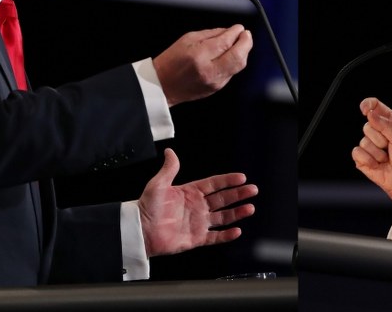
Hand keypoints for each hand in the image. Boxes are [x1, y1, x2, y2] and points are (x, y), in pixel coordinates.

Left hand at [138, 148, 257, 256]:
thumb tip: (170, 151)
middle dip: (238, 194)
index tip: (241, 177)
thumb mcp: (158, 184)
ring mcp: (198, 223)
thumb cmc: (146, 207)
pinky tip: (237, 230)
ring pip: (223, 217)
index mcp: (190, 192)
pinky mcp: (196, 238)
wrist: (139, 231)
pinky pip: (215, 237)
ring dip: (237, 213)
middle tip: (252, 189)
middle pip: (223, 199)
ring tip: (250, 208)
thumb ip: (169, 169)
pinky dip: (226, 235)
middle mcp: (197, 207)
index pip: (214, 184)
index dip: (228, 180)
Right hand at [153, 25, 252, 105]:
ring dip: (243, 52)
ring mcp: (215, 82)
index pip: (225, 42)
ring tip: (242, 43)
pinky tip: (232, 55)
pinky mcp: (217, 88)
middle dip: (246, 43)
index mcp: (199, 55)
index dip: (236, 33)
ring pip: (238, 66)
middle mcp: (209, 70)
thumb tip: (229, 31)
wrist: (163, 86)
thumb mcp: (187, 39)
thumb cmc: (171, 62)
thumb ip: (211, 34)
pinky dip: (235, 62)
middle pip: (238, 56)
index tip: (239, 28)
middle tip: (246, 34)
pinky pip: (232, 72)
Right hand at [352, 97, 391, 229]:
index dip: (368, 105)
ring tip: (387, 158)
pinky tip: (378, 164)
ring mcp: (368, 144)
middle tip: (390, 147)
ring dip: (378, 152)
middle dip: (381, 138)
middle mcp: (377, 131)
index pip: (374, 106)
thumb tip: (370, 114)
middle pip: (367, 125)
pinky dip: (369, 160)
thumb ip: (386, 125)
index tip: (366, 109)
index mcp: (388, 121)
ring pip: (364, 141)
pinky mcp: (361, 158)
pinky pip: (357, 152)